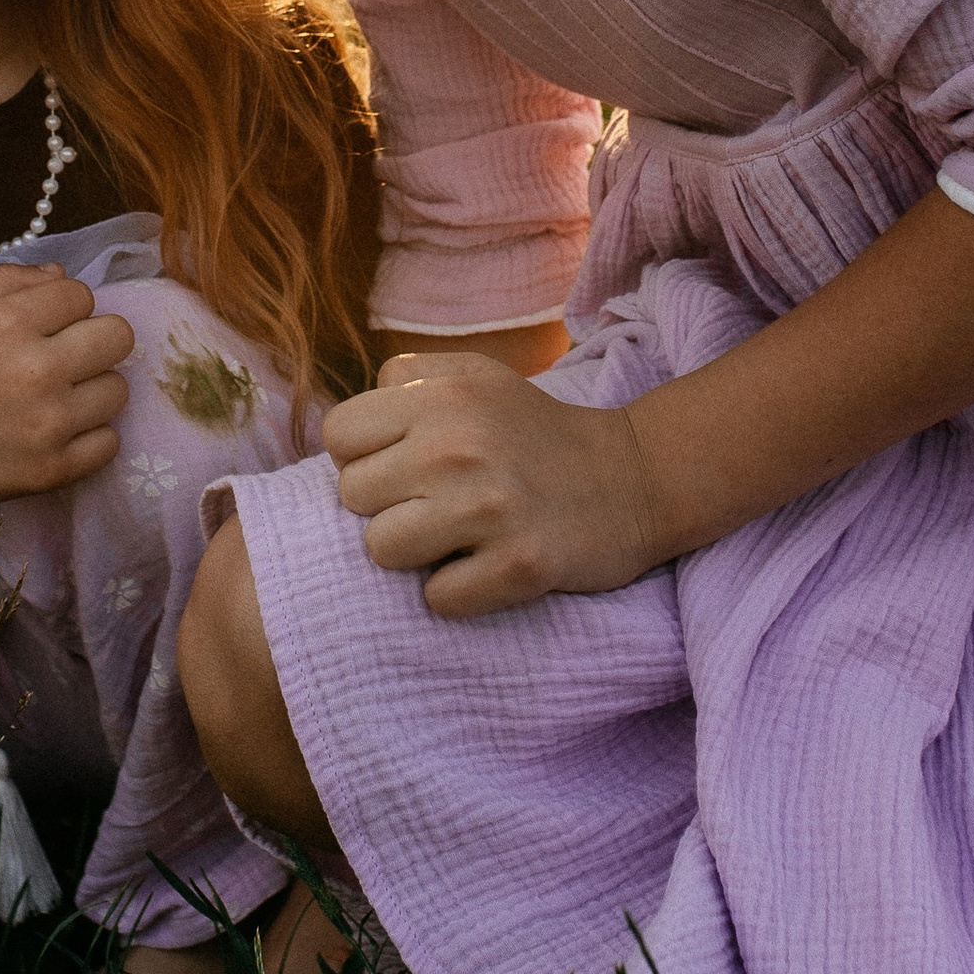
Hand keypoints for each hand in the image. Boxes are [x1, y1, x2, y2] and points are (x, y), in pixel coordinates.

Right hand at [0, 263, 132, 509]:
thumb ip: (7, 281)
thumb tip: (61, 274)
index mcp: (10, 322)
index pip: (82, 294)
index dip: (65, 307)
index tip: (46, 325)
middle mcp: (38, 369)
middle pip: (118, 336)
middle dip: (94, 340)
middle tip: (66, 357)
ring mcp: (50, 423)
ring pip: (118, 390)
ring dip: (92, 389)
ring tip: (58, 397)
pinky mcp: (54, 469)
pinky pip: (110, 443)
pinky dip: (89, 437)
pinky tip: (59, 431)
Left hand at [319, 352, 660, 617]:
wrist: (635, 478)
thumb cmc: (537, 431)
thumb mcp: (477, 375)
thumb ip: (408, 378)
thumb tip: (344, 426)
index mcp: (443, 394)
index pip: (338, 434)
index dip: (364, 455)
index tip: (403, 466)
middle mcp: (458, 446)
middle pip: (353, 495)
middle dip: (390, 504)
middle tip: (438, 502)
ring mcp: (489, 508)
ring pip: (382, 550)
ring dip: (416, 554)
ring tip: (458, 536)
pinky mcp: (519, 565)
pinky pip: (437, 599)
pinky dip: (459, 592)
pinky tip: (488, 566)